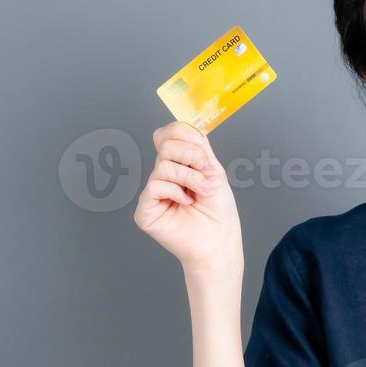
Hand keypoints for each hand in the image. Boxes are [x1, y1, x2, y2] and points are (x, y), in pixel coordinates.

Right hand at [133, 121, 242, 274]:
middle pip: (166, 144)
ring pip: (163, 164)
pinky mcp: (145, 209)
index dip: (184, 135)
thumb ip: (198, 147)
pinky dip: (177, 191)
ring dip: (190, 177)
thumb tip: (185, 127)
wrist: (220, 239)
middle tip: (207, 176)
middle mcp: (163, 175)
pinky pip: (156, 185)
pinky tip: (186, 204)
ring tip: (201, 192)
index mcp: (178, 164)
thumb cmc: (219, 211)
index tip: (203, 151)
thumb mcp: (213, 170)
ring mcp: (153, 192)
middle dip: (193, 157)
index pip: (168, 134)